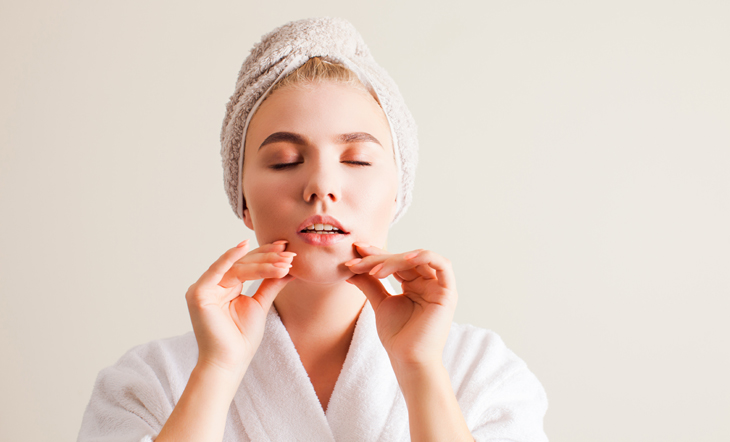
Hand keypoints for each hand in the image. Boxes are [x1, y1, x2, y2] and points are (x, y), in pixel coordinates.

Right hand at [185, 239, 293, 379]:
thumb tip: (288, 267)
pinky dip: (230, 257)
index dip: (267, 256)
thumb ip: (270, 283)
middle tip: (287, 250)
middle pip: (242, 264)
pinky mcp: (198, 293)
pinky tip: (244, 246)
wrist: (229, 361)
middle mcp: (212, 285)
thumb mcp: (260, 304)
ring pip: (236, 268)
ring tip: (283, 260)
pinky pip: (216, 270)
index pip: (247, 265)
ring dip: (261, 262)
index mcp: (224, 287)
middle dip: (267, 256)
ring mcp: (204, 288)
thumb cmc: (241, 338)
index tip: (287, 248)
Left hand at [344, 244, 457, 369]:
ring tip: (374, 270)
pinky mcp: (448, 292)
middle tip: (356, 263)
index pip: (395, 262)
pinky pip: (442, 264)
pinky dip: (423, 257)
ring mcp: (439, 286)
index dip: (376, 254)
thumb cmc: (397, 336)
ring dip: (395, 260)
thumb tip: (351, 268)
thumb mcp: (380, 303)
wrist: (407, 359)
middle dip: (379, 258)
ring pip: (418, 259)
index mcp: (415, 284)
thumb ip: (370, 283)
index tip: (355, 252)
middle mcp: (428, 283)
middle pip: (404, 259)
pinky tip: (403, 260)